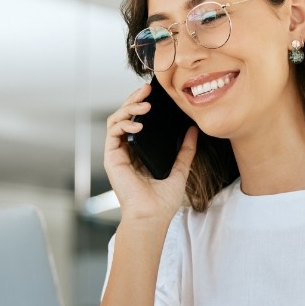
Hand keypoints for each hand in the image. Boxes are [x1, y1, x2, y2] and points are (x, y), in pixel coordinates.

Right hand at [104, 83, 197, 221]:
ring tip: (145, 104)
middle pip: (126, 115)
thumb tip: (193, 129)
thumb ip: (185, 149)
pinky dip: (124, 123)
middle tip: (147, 89)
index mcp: (141, 151)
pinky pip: (113, 132)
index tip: (156, 93)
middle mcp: (127, 149)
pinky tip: (138, 123)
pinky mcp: (111, 157)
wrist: (152, 216)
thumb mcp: (181, 169)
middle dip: (135, 99)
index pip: (139, 120)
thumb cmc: (163, 200)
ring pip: (116, 119)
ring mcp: (118, 152)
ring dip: (129, 107)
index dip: (144, 104)